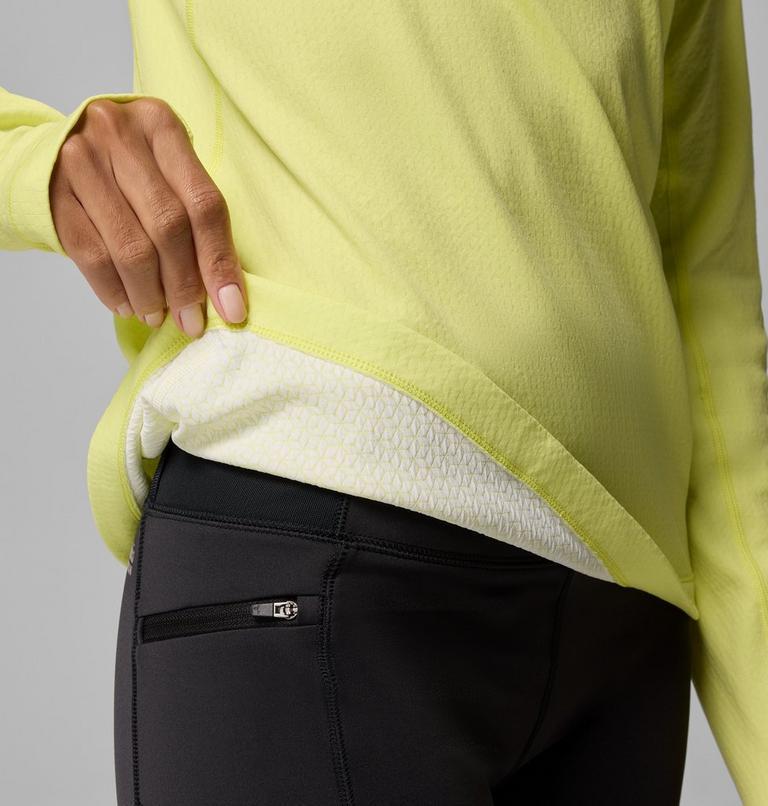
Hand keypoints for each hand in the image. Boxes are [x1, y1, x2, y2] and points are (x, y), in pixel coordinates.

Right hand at [49, 96, 246, 337]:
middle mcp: (119, 134)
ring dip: (149, 294)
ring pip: (129, 247)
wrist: (57, 151)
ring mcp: (80, 161)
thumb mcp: (166, 173)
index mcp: (161, 126)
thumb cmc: (128, 170)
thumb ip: (196, 219)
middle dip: (184, 286)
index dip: (220, 262)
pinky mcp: (51, 193)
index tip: (232, 309)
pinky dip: (113, 290)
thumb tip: (226, 295)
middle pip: (168, 226)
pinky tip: (127, 306)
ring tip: (156, 315)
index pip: (204, 204)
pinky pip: (92, 256)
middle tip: (190, 321)